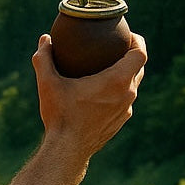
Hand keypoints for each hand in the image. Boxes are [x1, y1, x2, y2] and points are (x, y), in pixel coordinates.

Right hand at [32, 31, 146, 159]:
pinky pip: (125, 99)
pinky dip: (118, 89)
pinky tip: (100, 90)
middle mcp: (127, 94)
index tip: (126, 34)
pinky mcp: (120, 121)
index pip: (140, 53)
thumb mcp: (47, 84)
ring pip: (133, 84)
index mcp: (116, 81)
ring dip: (125, 72)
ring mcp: (126, 109)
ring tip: (108, 65)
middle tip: (115, 44)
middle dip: (131, 52)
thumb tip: (44, 39)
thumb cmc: (60, 116)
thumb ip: (44, 59)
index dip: (137, 39)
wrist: (67, 151)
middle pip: (139, 67)